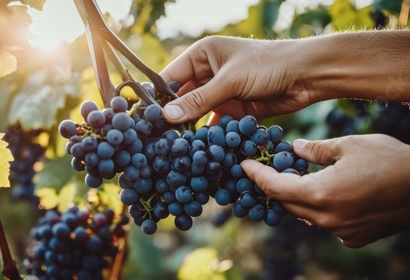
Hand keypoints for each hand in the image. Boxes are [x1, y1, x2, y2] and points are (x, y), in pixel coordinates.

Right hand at [160, 31, 409, 124]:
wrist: (308, 76)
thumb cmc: (268, 65)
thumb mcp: (230, 81)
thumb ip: (199, 99)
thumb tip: (167, 116)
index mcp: (202, 55)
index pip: (170, 77)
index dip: (157, 97)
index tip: (144, 119)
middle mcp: (208, 72)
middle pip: (182, 97)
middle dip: (173, 116)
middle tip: (157, 138)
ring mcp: (221, 92)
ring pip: (197, 112)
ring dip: (189, 128)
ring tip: (174, 147)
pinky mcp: (234, 108)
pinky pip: (215, 123)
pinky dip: (209, 135)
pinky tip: (200, 149)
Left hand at [241, 134, 409, 247]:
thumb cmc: (391, 161)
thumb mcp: (350, 146)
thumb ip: (317, 150)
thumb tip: (295, 149)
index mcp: (321, 194)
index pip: (275, 187)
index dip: (256, 175)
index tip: (243, 165)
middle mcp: (326, 218)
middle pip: (287, 203)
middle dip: (273, 186)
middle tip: (265, 169)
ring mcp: (341, 231)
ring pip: (305, 214)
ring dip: (296, 197)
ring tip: (294, 178)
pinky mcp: (354, 238)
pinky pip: (325, 223)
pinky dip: (318, 209)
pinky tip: (324, 193)